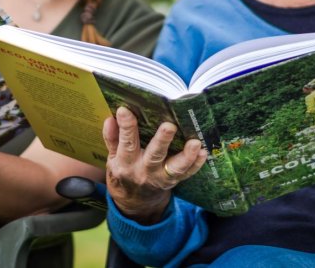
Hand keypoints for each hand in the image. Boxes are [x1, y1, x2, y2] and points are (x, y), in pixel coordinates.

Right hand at [103, 106, 205, 224]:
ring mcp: (160, 178)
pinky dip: (196, 164)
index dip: (126, 127)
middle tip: (169, 126)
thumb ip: (112, 139)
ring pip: (174, 168)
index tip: (125, 110)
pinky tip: (203, 152)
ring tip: (195, 143)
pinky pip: (186, 174)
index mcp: (126, 164)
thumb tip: (111, 118)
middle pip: (154, 155)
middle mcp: (144, 171)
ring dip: (186, 156)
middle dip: (162, 141)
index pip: (126, 144)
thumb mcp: (112, 159)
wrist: (134, 203)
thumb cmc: (123, 173)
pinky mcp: (173, 181)